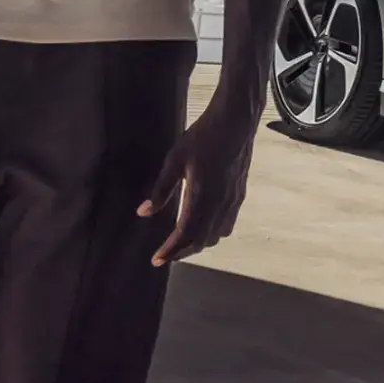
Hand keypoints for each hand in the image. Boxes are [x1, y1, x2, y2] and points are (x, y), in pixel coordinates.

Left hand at [138, 99, 261, 266]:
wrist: (235, 123)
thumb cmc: (202, 138)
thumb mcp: (175, 160)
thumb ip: (161, 189)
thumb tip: (144, 212)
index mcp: (201, 196)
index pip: (184, 234)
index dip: (170, 251)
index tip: (156, 260)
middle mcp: (219, 204)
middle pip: (201, 241)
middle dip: (182, 252)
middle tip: (165, 255)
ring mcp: (232, 201)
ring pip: (216, 235)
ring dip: (198, 244)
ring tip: (182, 243)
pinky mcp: (239, 196)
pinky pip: (227, 224)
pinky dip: (214, 233)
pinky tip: (205, 226)